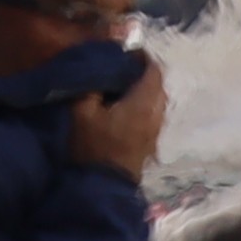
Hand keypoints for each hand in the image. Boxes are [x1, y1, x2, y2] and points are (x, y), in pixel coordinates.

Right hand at [63, 56, 169, 185]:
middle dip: (143, 72)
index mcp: (143, 103)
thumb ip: (90, 87)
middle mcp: (156, 114)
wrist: (104, 188)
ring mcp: (155, 131)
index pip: (154, 70)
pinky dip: (143, 104)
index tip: (127, 52)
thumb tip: (96, 70)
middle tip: (122, 67)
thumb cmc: (93, 148)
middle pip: (158, 84)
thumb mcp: (82, 113)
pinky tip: (124, 108)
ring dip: (144, 89)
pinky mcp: (151, 143)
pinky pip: (153, 114)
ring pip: (157, 100)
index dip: (142, 57)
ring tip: (122, 87)